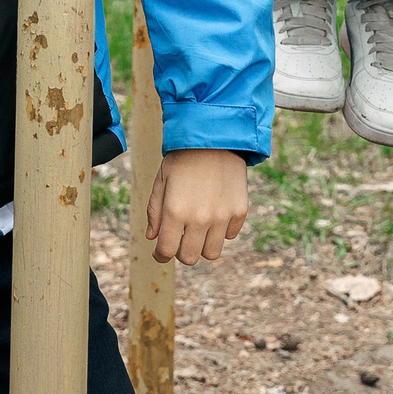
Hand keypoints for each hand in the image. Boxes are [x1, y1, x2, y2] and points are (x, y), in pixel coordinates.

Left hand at [142, 148, 247, 265]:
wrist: (215, 136)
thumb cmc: (183, 158)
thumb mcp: (162, 180)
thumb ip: (155, 211)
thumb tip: (153, 238)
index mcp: (176, 211)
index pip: (167, 251)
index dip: (161, 255)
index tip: (160, 253)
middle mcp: (200, 218)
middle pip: (190, 257)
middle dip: (181, 252)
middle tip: (180, 238)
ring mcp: (222, 216)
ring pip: (212, 253)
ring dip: (202, 245)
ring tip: (198, 230)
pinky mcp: (239, 211)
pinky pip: (230, 235)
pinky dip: (222, 230)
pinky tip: (215, 214)